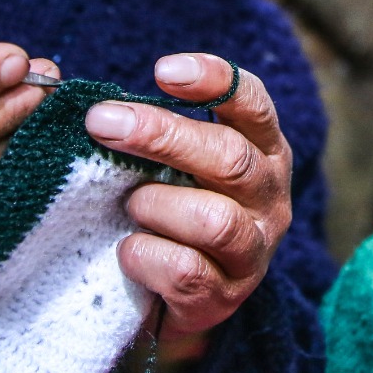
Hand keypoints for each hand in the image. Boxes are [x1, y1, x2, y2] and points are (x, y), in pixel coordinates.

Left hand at [85, 53, 291, 359]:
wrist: (178, 302)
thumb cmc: (171, 212)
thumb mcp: (177, 165)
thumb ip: (160, 133)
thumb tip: (104, 108)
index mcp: (262, 149)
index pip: (252, 103)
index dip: (213, 81)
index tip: (162, 70)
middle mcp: (269, 194)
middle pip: (229, 156)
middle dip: (162, 135)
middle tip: (102, 122)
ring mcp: (254, 249)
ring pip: (214, 219)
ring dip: (158, 206)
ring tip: (130, 206)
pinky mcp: (228, 295)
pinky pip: (187, 271)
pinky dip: (146, 256)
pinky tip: (127, 251)